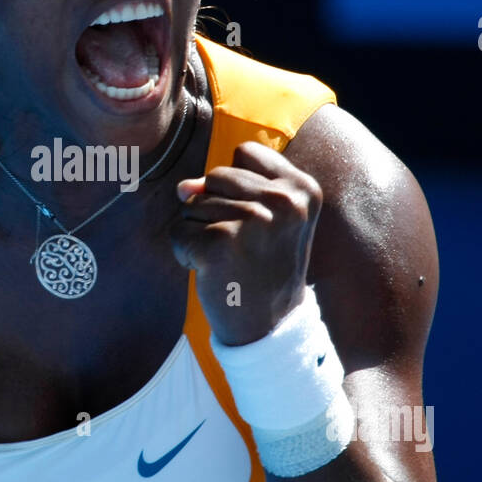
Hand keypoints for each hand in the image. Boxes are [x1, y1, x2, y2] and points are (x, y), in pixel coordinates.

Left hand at [170, 141, 322, 345]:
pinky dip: (185, 253)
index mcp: (302, 188)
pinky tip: (212, 272)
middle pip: (215, 176)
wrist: (270, 328)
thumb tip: (184, 187)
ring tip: (230, 260)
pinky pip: (178, 230)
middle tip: (242, 247)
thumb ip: (229, 189)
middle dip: (215, 209)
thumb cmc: (264, 267)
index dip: (236, 185)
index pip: (244, 153)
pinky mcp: (219, 243)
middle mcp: (282, 200)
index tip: (256, 221)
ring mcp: (252, 220)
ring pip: (193, 203)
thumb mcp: (266, 219)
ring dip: (200, 233)